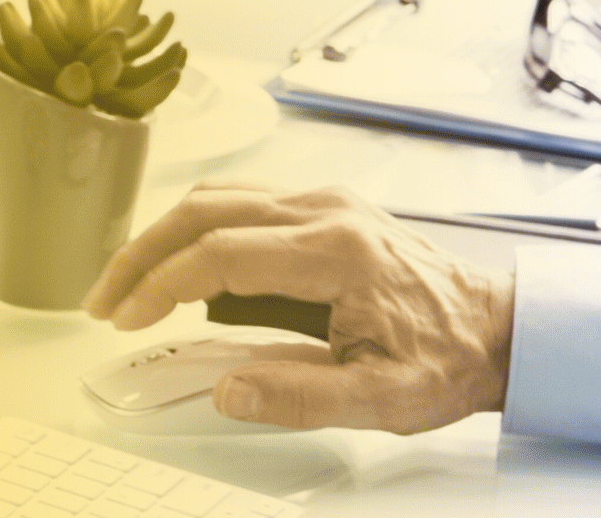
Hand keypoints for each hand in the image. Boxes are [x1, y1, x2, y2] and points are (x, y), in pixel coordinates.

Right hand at [84, 182, 515, 434]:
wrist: (498, 328)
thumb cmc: (447, 359)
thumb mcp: (384, 400)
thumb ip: (301, 397)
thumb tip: (228, 391)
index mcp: (340, 253)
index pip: (224, 253)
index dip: (162, 284)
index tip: (125, 318)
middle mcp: (329, 213)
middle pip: (208, 212)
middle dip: (143, 254)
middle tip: (103, 301)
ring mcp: (327, 205)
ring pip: (222, 200)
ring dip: (164, 238)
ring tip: (127, 288)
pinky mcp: (326, 211)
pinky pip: (245, 205)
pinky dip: (197, 231)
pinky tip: (178, 267)